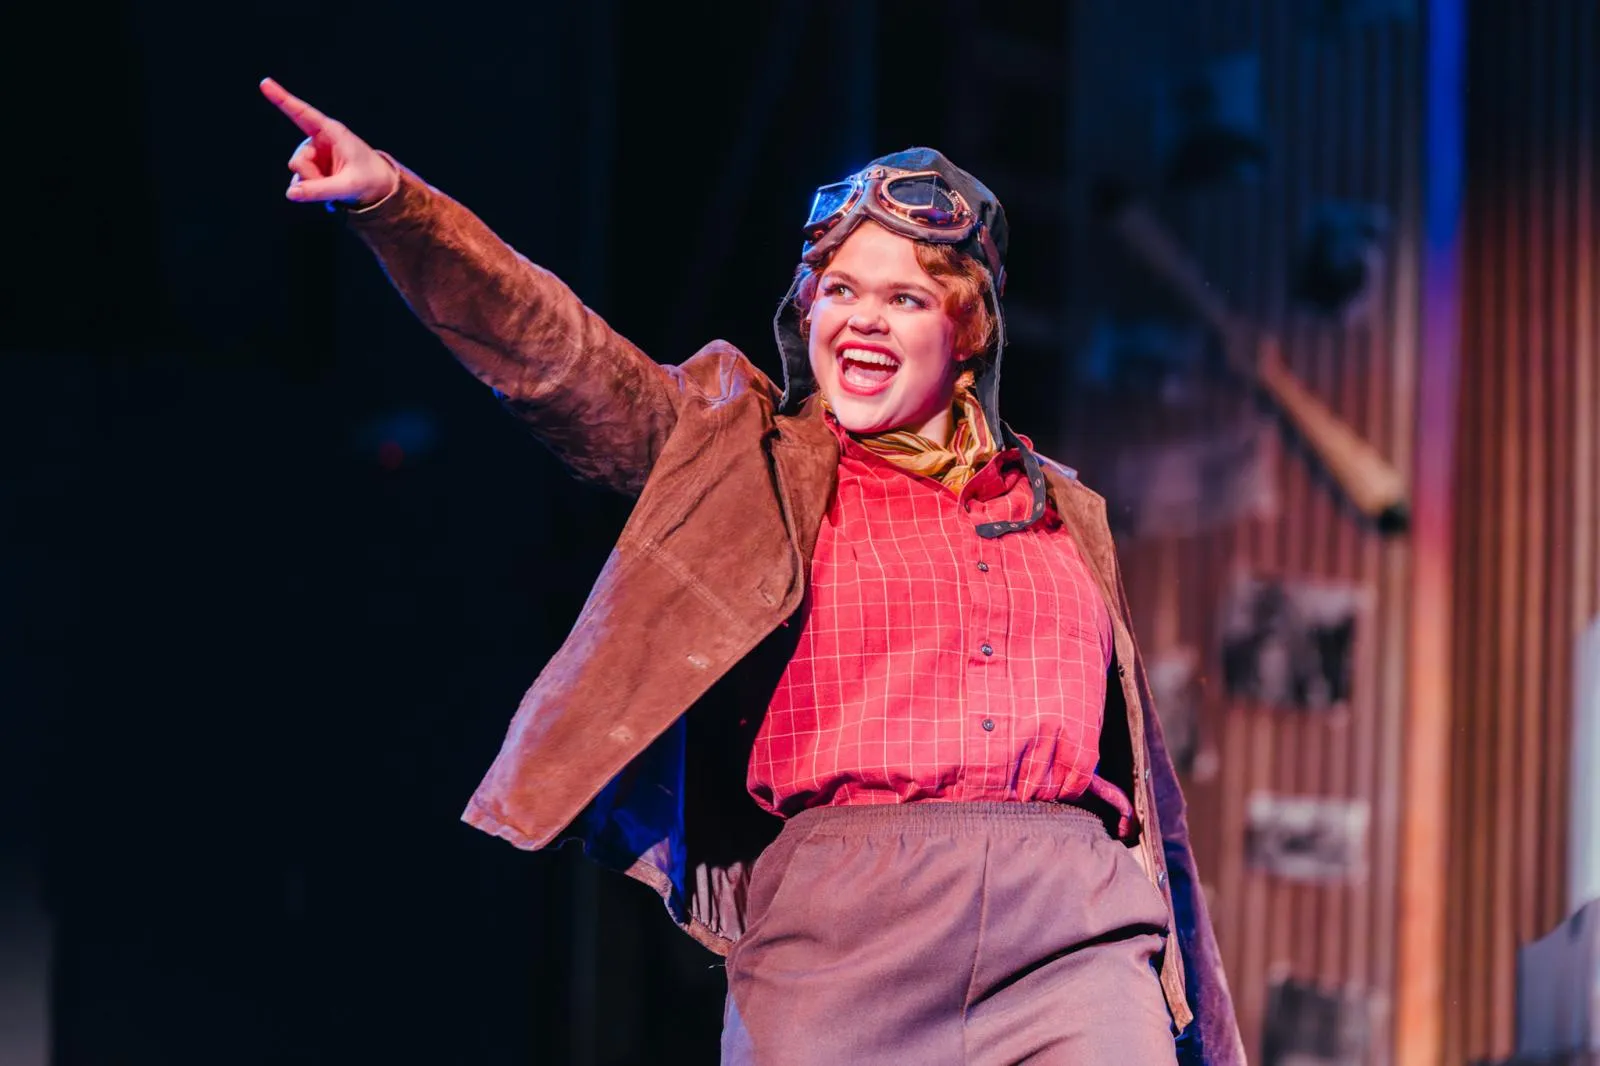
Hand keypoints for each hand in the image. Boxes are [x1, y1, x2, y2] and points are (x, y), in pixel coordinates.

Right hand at [260, 77, 398, 207]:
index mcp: (331, 132)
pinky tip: (328, 190)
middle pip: (298, 161)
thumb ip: (320, 190)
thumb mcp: (347, 186)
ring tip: (335, 187)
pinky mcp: (312, 167)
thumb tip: (291, 193)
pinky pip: (300, 182)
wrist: (380, 188)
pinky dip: (311, 190)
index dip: (282, 98)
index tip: (264, 83)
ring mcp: (314, 154)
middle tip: (333, 185)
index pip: (302, 113)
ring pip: (298, 172)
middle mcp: (318, 140)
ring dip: (313, 184)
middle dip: (311, 177)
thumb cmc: (370, 179)